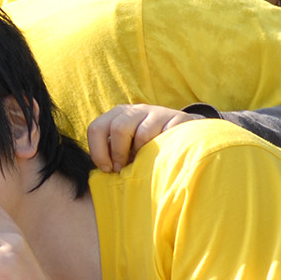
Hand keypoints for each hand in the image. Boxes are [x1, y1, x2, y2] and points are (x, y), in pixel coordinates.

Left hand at [86, 105, 202, 172]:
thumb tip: (103, 169)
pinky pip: (163, 136)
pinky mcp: (176, 119)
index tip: (107, 169)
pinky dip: (159, 151)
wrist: (184, 136)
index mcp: (118, 115)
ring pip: (141, 134)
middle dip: (118, 153)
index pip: (96, 128)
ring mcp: (157, 112)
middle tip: (123, 168)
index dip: (98, 151)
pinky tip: (162, 156)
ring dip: (140, 154)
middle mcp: (135, 110)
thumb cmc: (148, 147)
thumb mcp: (127, 148)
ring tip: (144, 162)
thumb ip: (113, 153)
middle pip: (118, 128)